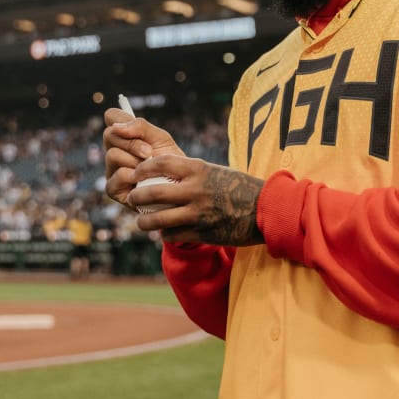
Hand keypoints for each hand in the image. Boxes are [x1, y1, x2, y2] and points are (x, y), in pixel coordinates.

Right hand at [103, 108, 184, 207]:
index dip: (121, 118)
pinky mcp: (112, 189)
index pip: (112, 117)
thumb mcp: (161, 140)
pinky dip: (135, 176)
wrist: (181, 188)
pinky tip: (144, 182)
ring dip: (136, 161)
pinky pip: (120, 174)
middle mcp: (114, 152)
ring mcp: (111, 170)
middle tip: (149, 153)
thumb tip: (116, 126)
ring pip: (113, 155)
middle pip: (109, 134)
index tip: (137, 130)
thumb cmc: (170, 163)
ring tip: (150, 170)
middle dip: (133, 143)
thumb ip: (141, 127)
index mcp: (124, 137)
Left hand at [128, 155, 264, 246]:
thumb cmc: (241, 186)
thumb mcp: (216, 171)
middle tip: (132, 197)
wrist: (266, 209)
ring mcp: (197, 214)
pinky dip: (165, 234)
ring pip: (158, 219)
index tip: (137, 172)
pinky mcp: (202, 232)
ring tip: (141, 221)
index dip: (142, 168)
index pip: (159, 164)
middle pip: (152, 193)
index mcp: (198, 170)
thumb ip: (192, 173)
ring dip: (144, 221)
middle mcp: (195, 191)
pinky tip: (165, 231)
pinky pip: (173, 235)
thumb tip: (166, 174)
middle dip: (136, 196)